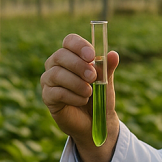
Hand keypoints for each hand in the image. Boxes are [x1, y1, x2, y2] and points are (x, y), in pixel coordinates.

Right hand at [40, 33, 119, 161]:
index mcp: (71, 55)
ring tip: (89, 92)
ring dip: (76, 83)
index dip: (79, 46)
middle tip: (93, 77)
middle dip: (78, 65)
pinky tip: (83, 101)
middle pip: (60, 55)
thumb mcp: (106, 81)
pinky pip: (56, 92)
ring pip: (56, 74)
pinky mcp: (47, 97)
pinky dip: (72, 97)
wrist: (96, 121)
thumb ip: (107, 67)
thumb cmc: (99, 96)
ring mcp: (49, 80)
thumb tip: (113, 54)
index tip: (91, 56)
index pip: (69, 41)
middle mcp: (56, 65)